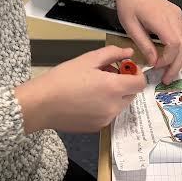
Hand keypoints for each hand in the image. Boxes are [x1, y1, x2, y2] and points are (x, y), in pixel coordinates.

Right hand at [14, 46, 146, 133]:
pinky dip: (104, 106)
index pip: (140, 83)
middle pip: (131, 94)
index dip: (136, 73)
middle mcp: (113, 107)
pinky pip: (108, 114)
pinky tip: (86, 98)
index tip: (124, 67)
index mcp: (114, 88)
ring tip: (93, 86)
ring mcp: (106, 120)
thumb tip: (129, 53)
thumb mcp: (88, 59)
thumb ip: (112, 54)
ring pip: (120, 105)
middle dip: (124, 83)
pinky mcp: (96, 128)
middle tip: (105, 73)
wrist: (41, 104)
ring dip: (114, 95)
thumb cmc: (62, 79)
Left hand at [112, 0, 181, 83]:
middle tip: (168, 78)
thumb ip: (144, 45)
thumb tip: (154, 62)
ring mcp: (179, 15)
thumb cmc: (129, 5)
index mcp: (161, 19)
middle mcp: (174, 17)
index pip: (174, 44)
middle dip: (176, 64)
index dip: (168, 59)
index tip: (156, 67)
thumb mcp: (131, 27)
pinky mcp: (179, 15)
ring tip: (178, 71)